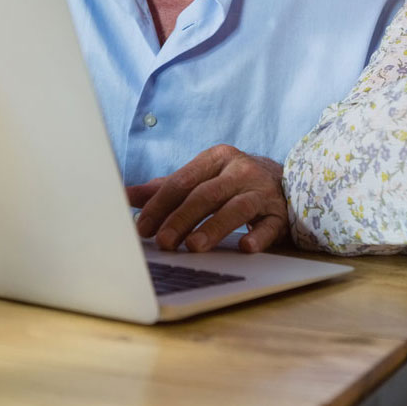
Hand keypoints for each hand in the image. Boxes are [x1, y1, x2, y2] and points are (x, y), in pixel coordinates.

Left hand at [126, 145, 287, 252]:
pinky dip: (258, 236)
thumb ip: (165, 188)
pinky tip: (245, 248)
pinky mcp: (279, 213)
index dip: (160, 204)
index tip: (142, 228)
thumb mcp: (200, 178)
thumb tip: (123, 196)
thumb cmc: (231, 182)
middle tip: (163, 242)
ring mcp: (262, 191)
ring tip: (194, 247)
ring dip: (214, 227)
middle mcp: (241, 170)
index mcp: (217, 158)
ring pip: (237, 208)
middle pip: (207, 194)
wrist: (283, 181)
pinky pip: (269, 225)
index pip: (183, 180)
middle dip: (182, 218)